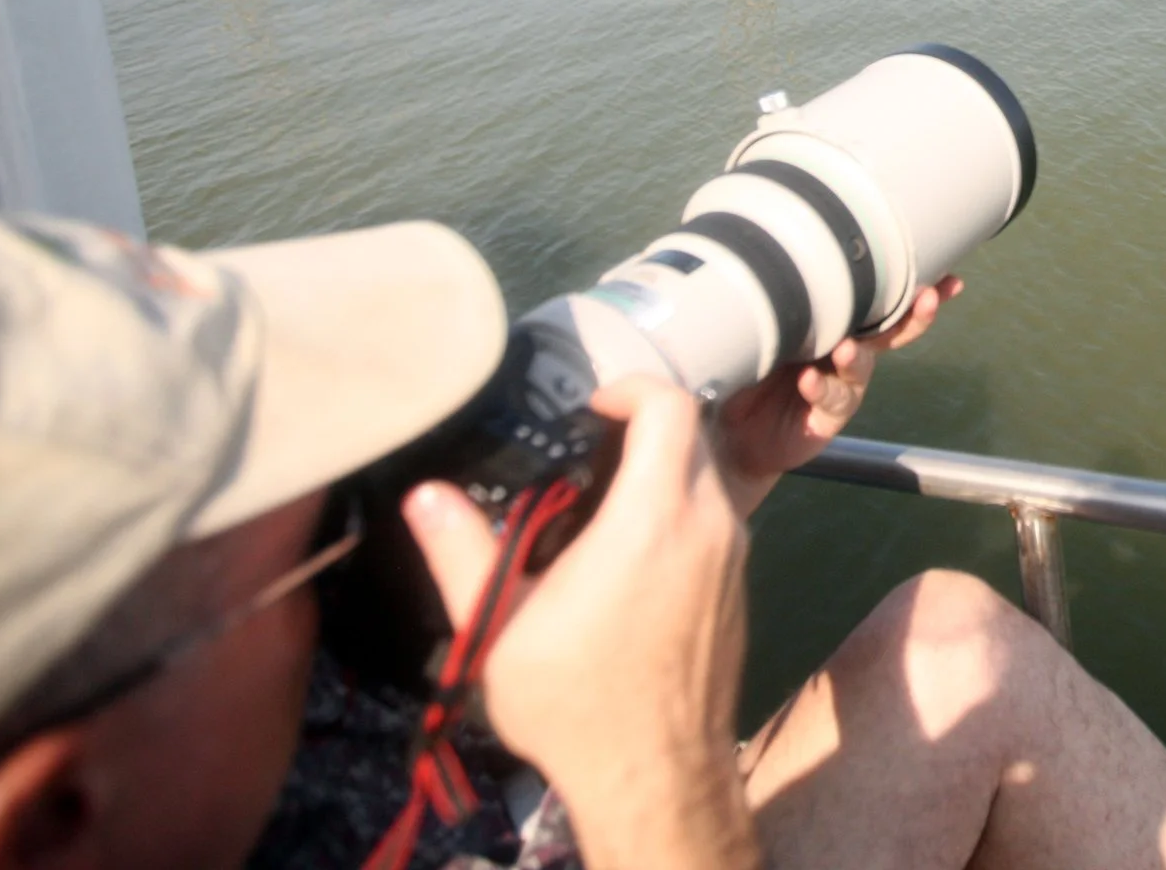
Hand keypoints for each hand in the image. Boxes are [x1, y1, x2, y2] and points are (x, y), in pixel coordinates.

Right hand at [404, 379, 758, 869]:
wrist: (656, 776)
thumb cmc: (578, 705)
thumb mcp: (499, 628)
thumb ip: (463, 553)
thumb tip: (427, 498)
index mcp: (654, 520)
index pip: (670, 408)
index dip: (632, 389)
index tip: (593, 408)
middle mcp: (708, 527)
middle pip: (692, 437)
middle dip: (644, 429)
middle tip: (588, 453)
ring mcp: (733, 558)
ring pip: (709, 480)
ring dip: (663, 475)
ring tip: (599, 510)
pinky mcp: (739, 590)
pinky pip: (717, 524)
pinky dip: (680, 516)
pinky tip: (628, 559)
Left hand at [713, 275, 961, 513]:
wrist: (727, 426)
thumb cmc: (742, 365)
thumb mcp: (752, 325)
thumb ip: (764, 298)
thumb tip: (753, 246)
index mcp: (832, 322)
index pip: (875, 299)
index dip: (910, 286)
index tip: (943, 274)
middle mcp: (843, 351)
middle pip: (889, 330)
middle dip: (913, 315)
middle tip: (927, 298)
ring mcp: (839, 385)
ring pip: (861, 366)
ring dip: (857, 356)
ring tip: (845, 349)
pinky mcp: (826, 417)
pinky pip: (831, 400)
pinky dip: (821, 388)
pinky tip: (809, 381)